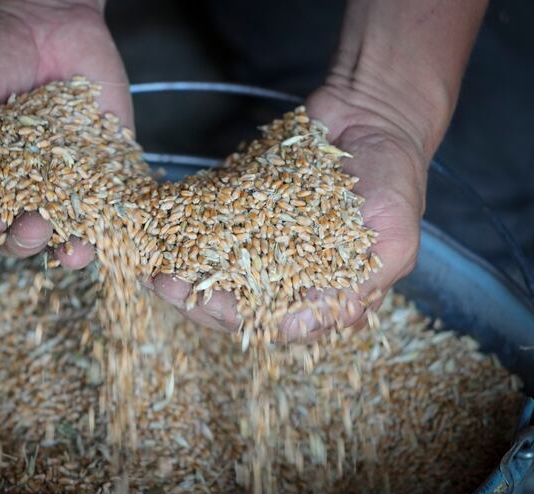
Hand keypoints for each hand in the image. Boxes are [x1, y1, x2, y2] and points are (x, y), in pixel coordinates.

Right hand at [0, 0, 130, 267]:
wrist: (37, 14)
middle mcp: (17, 192)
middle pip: (15, 239)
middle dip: (20, 240)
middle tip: (28, 224)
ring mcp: (62, 184)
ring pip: (62, 234)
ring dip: (61, 247)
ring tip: (63, 238)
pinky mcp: (103, 171)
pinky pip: (106, 210)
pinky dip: (106, 228)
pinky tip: (102, 236)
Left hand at [151, 84, 427, 338]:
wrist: (370, 117)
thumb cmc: (393, 176)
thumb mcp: (394, 234)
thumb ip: (360, 282)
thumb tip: (309, 325)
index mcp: (325, 294)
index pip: (272, 322)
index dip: (234, 317)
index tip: (202, 301)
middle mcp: (291, 278)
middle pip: (235, 303)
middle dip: (196, 297)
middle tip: (162, 283)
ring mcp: (265, 247)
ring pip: (215, 273)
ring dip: (182, 273)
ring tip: (149, 264)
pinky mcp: (247, 217)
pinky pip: (211, 233)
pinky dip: (184, 236)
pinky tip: (157, 234)